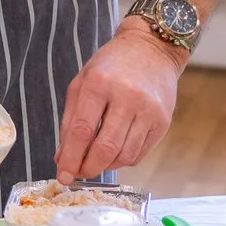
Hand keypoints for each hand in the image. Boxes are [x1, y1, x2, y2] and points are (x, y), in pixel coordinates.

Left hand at [56, 19, 184, 179]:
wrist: (151, 49)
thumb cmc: (111, 66)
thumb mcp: (82, 84)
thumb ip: (70, 121)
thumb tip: (63, 159)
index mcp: (99, 84)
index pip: (82, 131)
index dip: (71, 159)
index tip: (64, 176)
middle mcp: (126, 97)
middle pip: (105, 148)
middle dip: (88, 168)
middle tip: (79, 174)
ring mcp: (148, 110)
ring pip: (124, 156)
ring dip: (106, 166)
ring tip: (97, 160)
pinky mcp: (163, 121)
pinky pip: (140, 153)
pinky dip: (123, 160)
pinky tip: (115, 152)